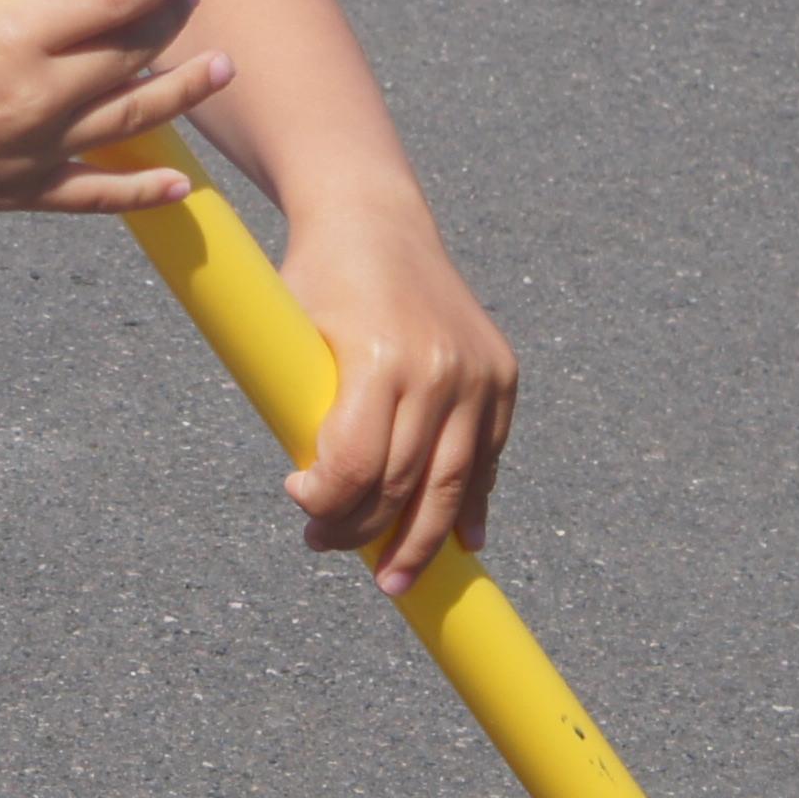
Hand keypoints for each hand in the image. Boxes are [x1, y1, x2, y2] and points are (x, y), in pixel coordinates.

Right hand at [0, 0, 231, 216]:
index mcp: (13, 33)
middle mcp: (35, 95)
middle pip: (132, 55)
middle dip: (170, 21)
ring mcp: (30, 150)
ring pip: (131, 119)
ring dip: (183, 91)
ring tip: (222, 68)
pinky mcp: (16, 191)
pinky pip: (94, 194)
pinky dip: (141, 192)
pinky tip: (181, 185)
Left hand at [271, 205, 516, 592]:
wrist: (374, 218)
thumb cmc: (317, 281)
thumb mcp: (295, 340)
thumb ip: (307, 411)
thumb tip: (322, 497)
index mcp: (378, 360)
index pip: (354, 467)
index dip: (325, 504)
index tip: (300, 502)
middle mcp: (438, 369)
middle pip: (404, 485)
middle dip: (367, 534)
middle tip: (335, 553)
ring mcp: (478, 373)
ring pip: (453, 483)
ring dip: (425, 541)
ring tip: (397, 579)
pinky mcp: (502, 372)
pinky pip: (489, 455)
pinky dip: (475, 502)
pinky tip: (464, 543)